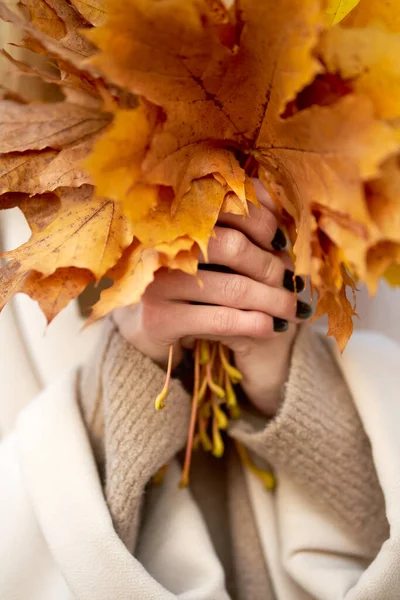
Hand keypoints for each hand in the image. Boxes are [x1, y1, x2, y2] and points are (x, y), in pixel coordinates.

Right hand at [113, 180, 311, 415]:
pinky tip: (273, 327)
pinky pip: (220, 320)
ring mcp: (159, 284)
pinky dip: (254, 324)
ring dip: (273, 301)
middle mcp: (164, 246)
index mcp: (177, 218)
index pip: (229, 207)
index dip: (264, 223)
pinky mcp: (161, 318)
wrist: (154, 322)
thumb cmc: (194, 277)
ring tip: (294, 310)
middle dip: (272, 267)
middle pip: (233, 247)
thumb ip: (245, 222)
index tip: (282, 242)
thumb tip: (286, 211)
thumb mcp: (214, 249)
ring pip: (234, 288)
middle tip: (293, 283)